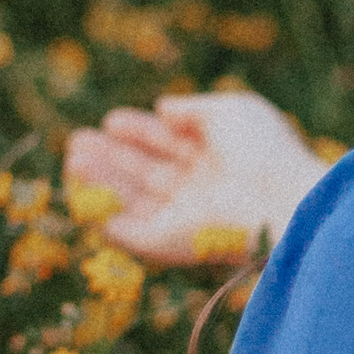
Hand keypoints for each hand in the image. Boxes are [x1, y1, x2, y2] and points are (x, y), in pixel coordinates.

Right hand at [62, 91, 330, 264]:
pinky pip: (131, 234)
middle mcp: (203, 193)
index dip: (141, 132)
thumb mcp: (232, 112)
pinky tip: (81, 196)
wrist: (281, 200)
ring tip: (72, 158)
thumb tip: (163, 107)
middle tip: (77, 140)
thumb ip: (193, 109)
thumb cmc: (264, 151)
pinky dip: (105, 218)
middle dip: (113, 157)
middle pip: (149, 175)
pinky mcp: (172, 246)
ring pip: (135, 202)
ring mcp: (187, 221)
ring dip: (102, 182)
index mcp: (222, 161)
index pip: (172, 146)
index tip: (111, 119)